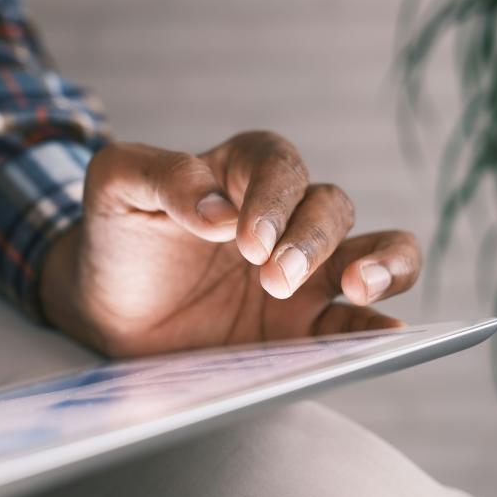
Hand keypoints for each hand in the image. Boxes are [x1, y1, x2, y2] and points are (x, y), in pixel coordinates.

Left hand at [41, 131, 421, 355]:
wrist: (110, 307)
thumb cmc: (119, 237)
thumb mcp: (118, 189)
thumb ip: (162, 176)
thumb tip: (218, 210)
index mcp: (241, 173)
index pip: (279, 167)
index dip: (273, 198)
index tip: (244, 240)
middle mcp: (283, 216)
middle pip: (330, 207)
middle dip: (310, 239)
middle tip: (273, 278)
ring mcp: (302, 270)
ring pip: (373, 248)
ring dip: (381, 262)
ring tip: (360, 286)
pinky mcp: (304, 322)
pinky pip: (356, 318)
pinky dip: (377, 320)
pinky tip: (386, 330)